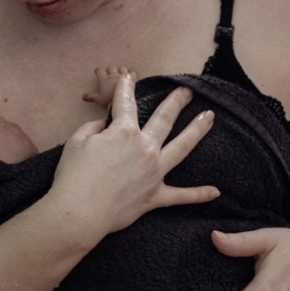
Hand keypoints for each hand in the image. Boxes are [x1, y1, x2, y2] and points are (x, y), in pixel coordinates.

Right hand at [48, 70, 217, 248]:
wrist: (78, 213)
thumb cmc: (74, 176)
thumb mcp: (77, 141)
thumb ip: (93, 127)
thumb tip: (103, 125)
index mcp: (124, 132)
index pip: (126, 103)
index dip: (126, 87)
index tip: (129, 77)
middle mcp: (145, 148)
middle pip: (164, 119)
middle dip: (177, 102)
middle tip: (187, 91)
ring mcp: (153, 172)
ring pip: (182, 147)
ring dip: (197, 130)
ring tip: (209, 117)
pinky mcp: (154, 197)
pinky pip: (180, 196)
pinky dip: (198, 195)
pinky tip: (215, 191)